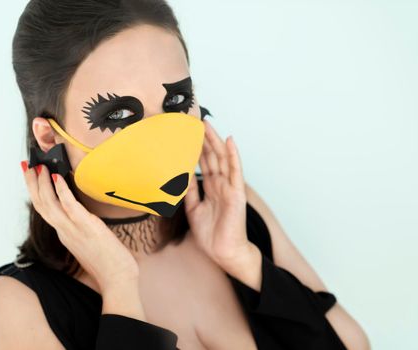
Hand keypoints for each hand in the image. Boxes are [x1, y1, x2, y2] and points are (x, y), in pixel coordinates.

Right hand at [20, 161, 139, 293]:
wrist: (117, 280)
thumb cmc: (107, 263)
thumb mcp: (88, 243)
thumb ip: (81, 229)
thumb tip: (81, 216)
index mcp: (64, 234)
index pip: (44, 210)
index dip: (35, 192)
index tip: (31, 176)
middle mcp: (64, 231)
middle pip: (40, 204)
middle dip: (31, 183)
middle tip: (26, 165)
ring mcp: (73, 230)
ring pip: (49, 204)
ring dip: (42, 183)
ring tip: (39, 166)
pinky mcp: (87, 227)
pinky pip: (70, 206)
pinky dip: (62, 191)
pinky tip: (57, 178)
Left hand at [183, 119, 251, 268]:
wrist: (224, 253)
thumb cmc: (212, 235)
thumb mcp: (194, 209)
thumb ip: (190, 192)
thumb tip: (181, 175)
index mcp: (212, 189)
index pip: (204, 163)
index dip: (196, 148)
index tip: (187, 134)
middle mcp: (221, 185)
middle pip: (212, 157)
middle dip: (203, 140)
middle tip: (194, 122)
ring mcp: (230, 187)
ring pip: (222, 159)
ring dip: (215, 141)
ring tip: (207, 125)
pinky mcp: (237, 193)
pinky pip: (235, 170)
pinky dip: (233, 155)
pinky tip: (230, 141)